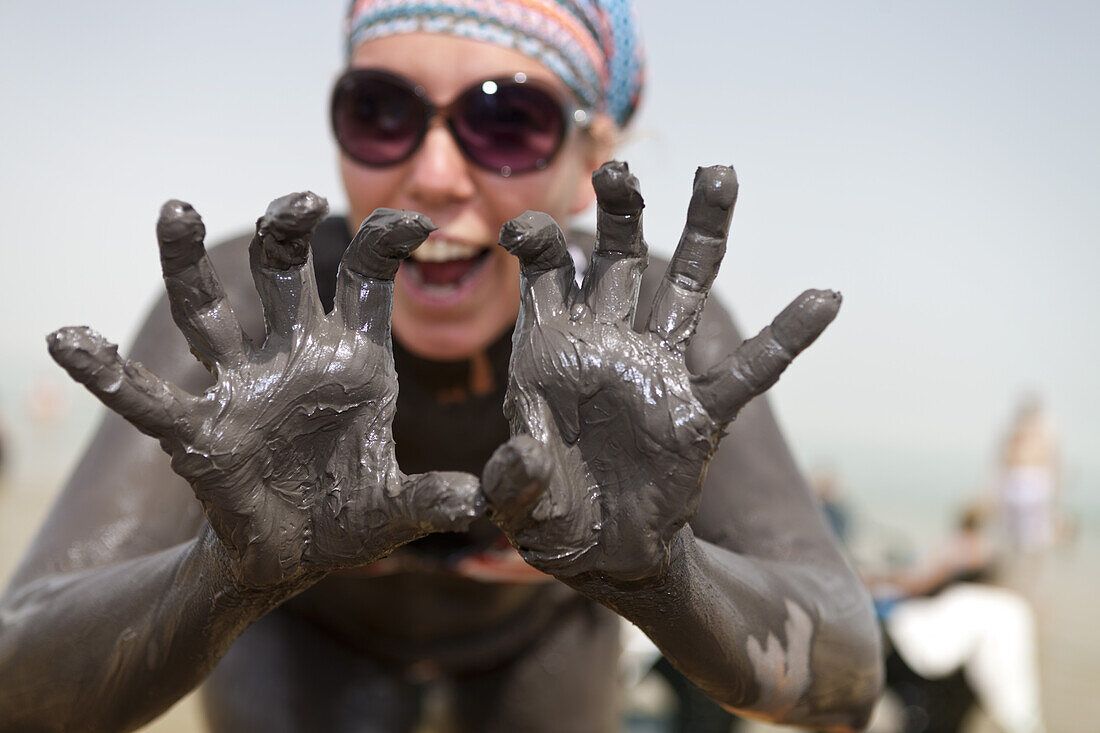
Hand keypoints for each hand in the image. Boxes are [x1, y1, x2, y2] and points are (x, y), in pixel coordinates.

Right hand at [48, 195, 482, 589]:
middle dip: (285, 232)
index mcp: (354, 358)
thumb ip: (435, 498)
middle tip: (298, 202)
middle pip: (282, 273)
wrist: (298, 556)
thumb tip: (478, 502)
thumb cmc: (351, 516)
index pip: (366, 276)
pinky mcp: (201, 433)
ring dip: (189, 263)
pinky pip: (147, 399)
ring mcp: (243, 388)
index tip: (417, 222)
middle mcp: (294, 357)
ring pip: (210, 313)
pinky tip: (68, 339)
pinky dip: (107, 374)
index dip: (386, 241)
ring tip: (177, 209)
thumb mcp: (400, 508)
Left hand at [483, 162, 838, 581]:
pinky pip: (750, 370)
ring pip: (686, 288)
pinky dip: (787, 337)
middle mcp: (607, 346)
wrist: (598, 550)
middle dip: (622, 213)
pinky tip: (825, 297)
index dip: (540, 242)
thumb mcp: (517, 501)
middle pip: (619, 260)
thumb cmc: (549, 513)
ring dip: (702, 231)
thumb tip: (520, 459)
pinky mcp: (699, 414)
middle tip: (619, 171)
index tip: (522, 231)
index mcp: (551, 350)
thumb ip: (511, 481)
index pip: (548, 273)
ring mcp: (658, 372)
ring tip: (719, 172)